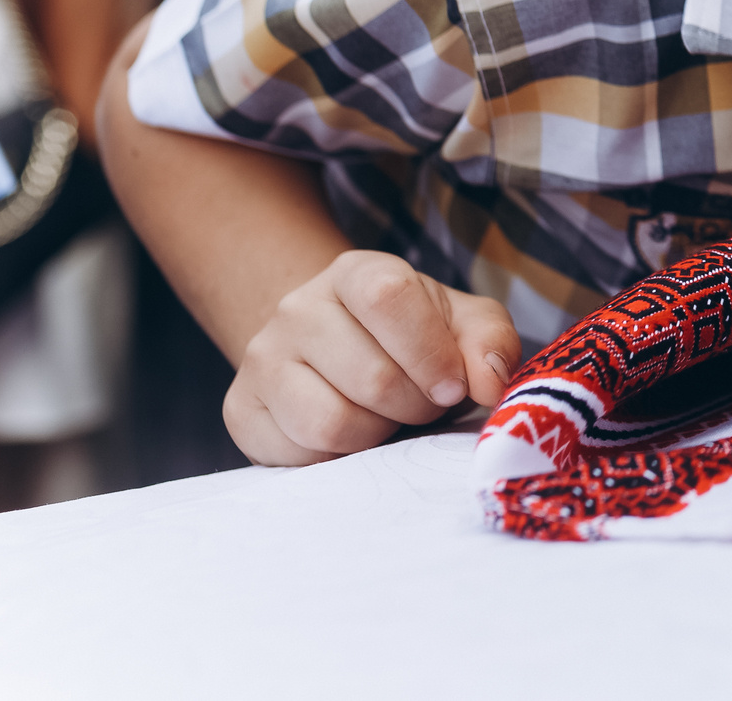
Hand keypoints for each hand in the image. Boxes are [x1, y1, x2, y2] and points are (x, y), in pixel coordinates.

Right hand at [225, 250, 520, 465]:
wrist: (339, 355)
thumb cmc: (413, 340)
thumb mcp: (463, 326)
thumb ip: (490, 343)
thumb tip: (490, 382)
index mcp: (356, 272)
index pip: (389, 297)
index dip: (431, 353)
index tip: (454, 388)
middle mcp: (298, 307)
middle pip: (371, 376)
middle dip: (414, 406)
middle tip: (421, 405)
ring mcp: (262, 358)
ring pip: (333, 423)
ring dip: (378, 435)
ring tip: (386, 418)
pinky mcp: (242, 410)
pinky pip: (301, 453)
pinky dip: (339, 458)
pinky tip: (350, 433)